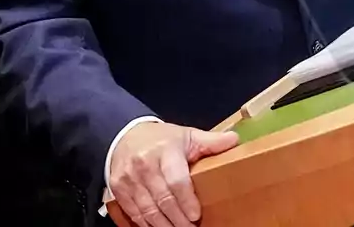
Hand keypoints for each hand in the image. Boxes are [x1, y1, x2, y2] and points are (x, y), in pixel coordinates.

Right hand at [109, 121, 238, 226]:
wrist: (125, 136)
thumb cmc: (162, 140)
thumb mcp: (187, 135)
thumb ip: (210, 141)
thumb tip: (234, 141)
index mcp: (165, 150)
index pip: (176, 179)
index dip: (186, 200)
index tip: (196, 214)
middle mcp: (144, 164)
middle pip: (162, 198)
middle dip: (178, 218)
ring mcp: (129, 178)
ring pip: (147, 210)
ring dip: (164, 225)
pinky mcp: (118, 189)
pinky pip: (134, 213)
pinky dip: (147, 224)